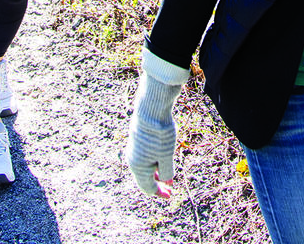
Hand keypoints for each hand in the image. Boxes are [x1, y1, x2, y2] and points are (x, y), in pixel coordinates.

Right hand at [125, 49, 188, 197]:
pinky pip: (145, 155)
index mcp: (138, 167)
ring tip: (168, 170)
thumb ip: (167, 171)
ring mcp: (134, 148)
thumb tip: (167, 180)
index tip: (170, 195)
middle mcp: (133, 159)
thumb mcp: (167, 156)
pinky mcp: (137, 138)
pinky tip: (163, 156)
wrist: (151, 108)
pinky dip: (155, 159)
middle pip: (145, 177)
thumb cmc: (159, 134)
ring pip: (145, 165)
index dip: (159, 193)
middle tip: (170, 186)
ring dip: (157, 170)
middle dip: (158, 183)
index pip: (147, 187)